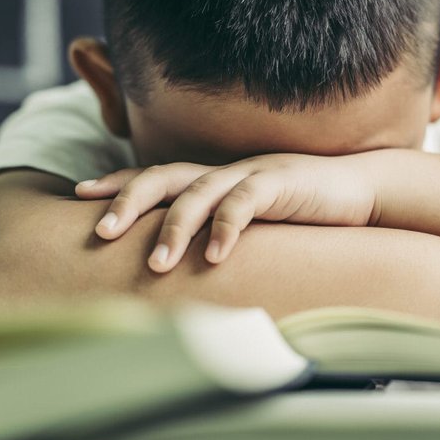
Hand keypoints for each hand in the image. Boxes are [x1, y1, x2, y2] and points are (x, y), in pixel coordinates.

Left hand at [73, 153, 381, 271]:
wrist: (360, 190)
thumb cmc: (302, 212)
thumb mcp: (251, 222)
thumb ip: (217, 232)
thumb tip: (182, 268)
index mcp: (213, 178)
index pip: (155, 175)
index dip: (118, 183)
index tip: (79, 195)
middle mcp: (224, 171)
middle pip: (163, 177)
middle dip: (127, 202)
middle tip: (99, 233)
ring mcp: (250, 174)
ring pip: (198, 193)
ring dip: (173, 229)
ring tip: (155, 265)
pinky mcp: (279, 183)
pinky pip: (244, 204)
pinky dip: (226, 229)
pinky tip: (214, 258)